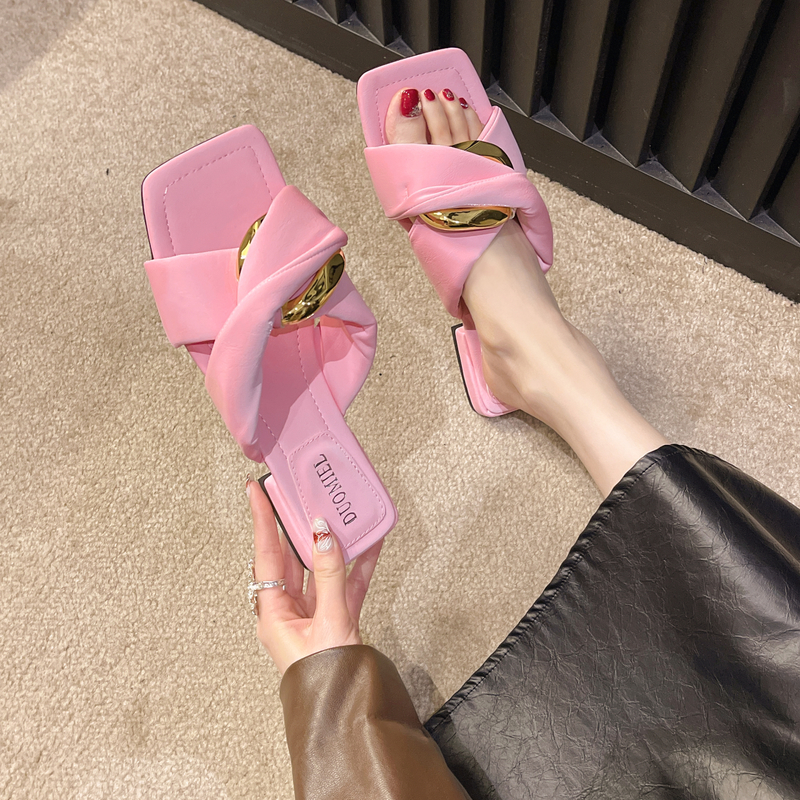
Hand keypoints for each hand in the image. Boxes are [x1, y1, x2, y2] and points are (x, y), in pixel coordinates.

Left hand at [247, 477, 382, 673]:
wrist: (347, 709)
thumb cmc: (325, 676)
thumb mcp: (328, 622)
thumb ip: (329, 575)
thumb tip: (323, 534)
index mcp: (273, 613)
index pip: (265, 554)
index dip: (261, 519)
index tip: (255, 490)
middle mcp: (288, 610)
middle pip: (289, 557)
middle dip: (295, 525)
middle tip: (296, 494)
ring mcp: (313, 613)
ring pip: (319, 568)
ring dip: (331, 542)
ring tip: (337, 512)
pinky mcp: (336, 618)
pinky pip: (344, 584)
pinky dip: (356, 565)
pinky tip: (368, 546)